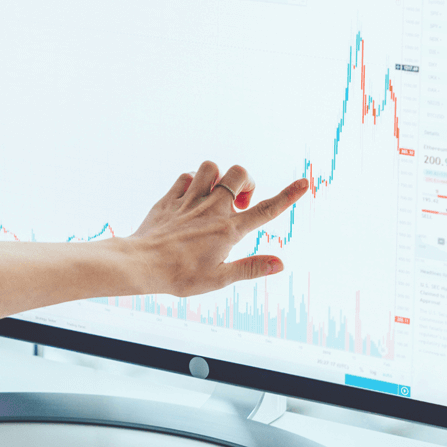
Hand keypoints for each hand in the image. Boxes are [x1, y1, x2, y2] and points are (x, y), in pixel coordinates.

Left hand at [126, 160, 306, 296]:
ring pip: (211, 167)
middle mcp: (212, 209)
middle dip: (246, 181)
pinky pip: (186, 177)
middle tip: (240, 202)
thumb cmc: (180, 276)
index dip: (288, 196)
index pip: (265, 210)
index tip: (304, 183)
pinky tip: (191, 197)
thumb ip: (250, 268)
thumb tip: (280, 265)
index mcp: (228, 230)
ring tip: (215, 195)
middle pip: (239, 174)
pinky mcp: (170, 199)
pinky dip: (192, 182)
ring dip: (218, 176)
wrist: (141, 264)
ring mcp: (190, 201)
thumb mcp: (219, 278)